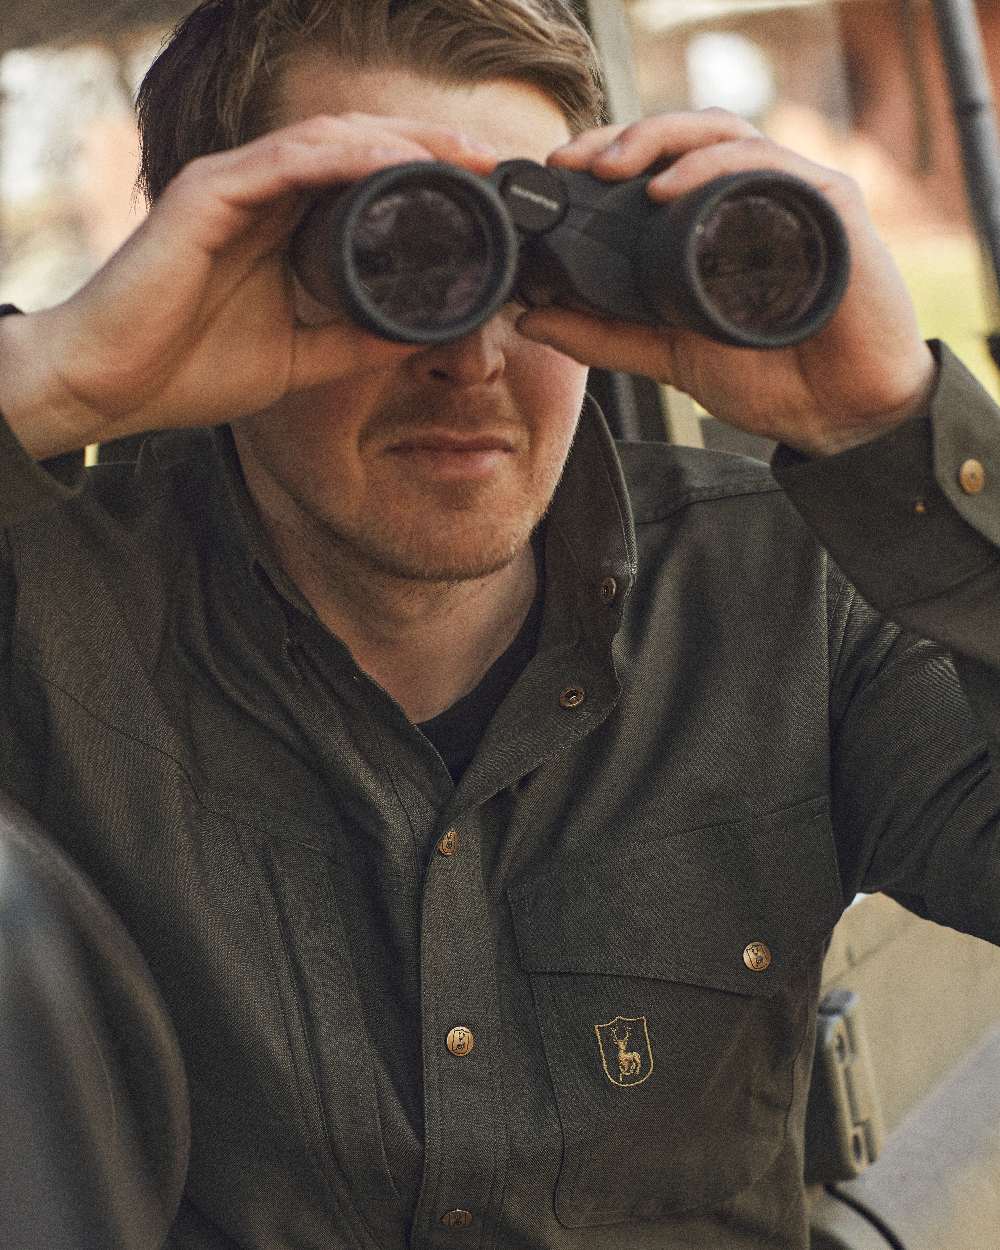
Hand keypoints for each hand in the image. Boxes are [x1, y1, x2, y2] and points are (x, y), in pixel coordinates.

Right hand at [0, 115, 497, 458]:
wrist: (114, 387)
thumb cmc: (190, 369)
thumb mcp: (298, 358)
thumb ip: (355, 339)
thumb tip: (421, 334)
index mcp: (281, 226)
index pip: (362, 180)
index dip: (424, 177)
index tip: (482, 195)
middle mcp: (260, 195)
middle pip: (357, 146)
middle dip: (428, 146)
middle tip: (488, 160)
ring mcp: (232, 186)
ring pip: (330, 139)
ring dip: (400, 141)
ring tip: (460, 155)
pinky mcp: (206, 193)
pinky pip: (286, 160)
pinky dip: (346, 158)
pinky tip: (397, 165)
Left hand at [518, 110, 935, 456]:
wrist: (838, 415)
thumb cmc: (770, 375)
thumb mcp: (668, 354)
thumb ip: (603, 335)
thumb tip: (532, 315)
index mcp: (716, 221)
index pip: (660, 162)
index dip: (606, 153)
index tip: (555, 172)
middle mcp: (754, 197)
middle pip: (686, 134)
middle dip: (624, 136)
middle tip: (574, 162)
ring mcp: (793, 196)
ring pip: (724, 133)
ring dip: (661, 139)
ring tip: (612, 167)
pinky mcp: (830, 208)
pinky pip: (769, 168)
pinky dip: (715, 168)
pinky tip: (671, 190)